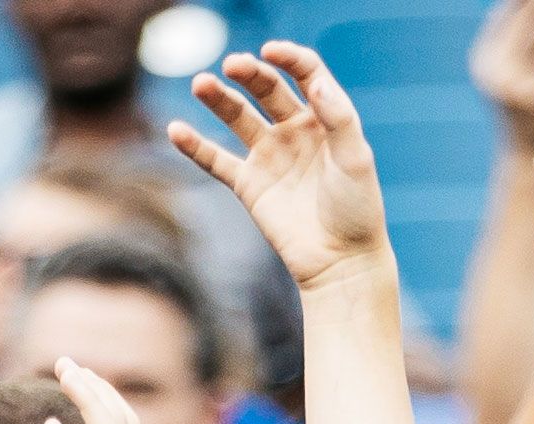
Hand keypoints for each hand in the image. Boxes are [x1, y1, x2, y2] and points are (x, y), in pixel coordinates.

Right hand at [175, 44, 391, 289]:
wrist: (341, 261)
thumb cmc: (357, 210)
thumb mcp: (355, 159)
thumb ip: (339, 119)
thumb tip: (316, 83)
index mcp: (324, 118)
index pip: (305, 73)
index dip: (289, 57)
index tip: (270, 51)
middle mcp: (294, 130)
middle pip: (266, 88)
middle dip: (249, 73)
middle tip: (233, 64)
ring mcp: (269, 155)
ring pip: (237, 116)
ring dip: (218, 98)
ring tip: (202, 83)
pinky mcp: (248, 184)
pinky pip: (215, 159)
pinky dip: (195, 146)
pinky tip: (176, 130)